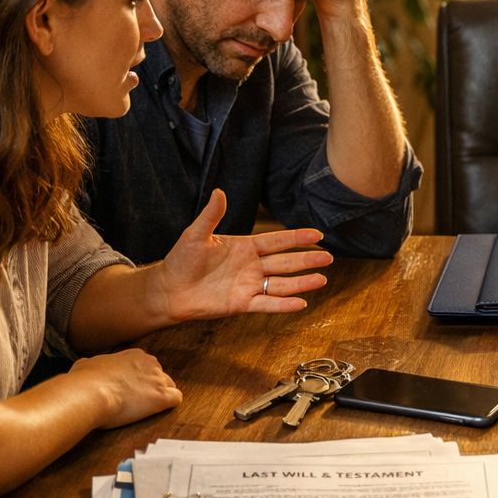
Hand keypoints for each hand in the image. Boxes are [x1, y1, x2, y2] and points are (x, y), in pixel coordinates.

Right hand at [64, 348, 181, 428]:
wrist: (88, 393)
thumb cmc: (83, 381)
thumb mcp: (85, 364)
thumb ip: (93, 365)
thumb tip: (86, 366)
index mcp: (134, 355)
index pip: (145, 366)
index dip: (139, 379)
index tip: (130, 388)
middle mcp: (150, 364)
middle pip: (160, 376)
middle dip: (151, 388)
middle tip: (136, 400)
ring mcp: (158, 379)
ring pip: (169, 387)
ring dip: (160, 397)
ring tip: (145, 409)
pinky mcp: (162, 397)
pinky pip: (176, 399)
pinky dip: (168, 406)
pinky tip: (157, 412)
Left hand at [158, 189, 331, 320]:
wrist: (169, 289)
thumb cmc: (180, 260)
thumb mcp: (195, 234)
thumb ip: (211, 215)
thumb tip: (219, 192)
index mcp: (245, 247)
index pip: (277, 241)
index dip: (297, 237)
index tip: (317, 234)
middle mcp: (252, 266)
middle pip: (286, 261)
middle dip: (307, 259)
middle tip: (329, 257)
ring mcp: (249, 285)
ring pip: (282, 283)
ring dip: (302, 282)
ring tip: (322, 279)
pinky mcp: (242, 304)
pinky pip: (267, 303)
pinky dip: (284, 305)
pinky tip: (301, 303)